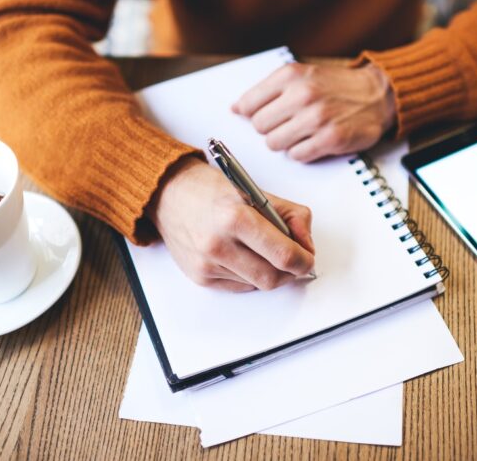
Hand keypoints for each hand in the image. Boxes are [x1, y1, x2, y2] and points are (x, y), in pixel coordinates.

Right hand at [146, 157, 315, 291]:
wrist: (169, 194)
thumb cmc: (212, 190)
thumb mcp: (258, 191)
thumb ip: (291, 216)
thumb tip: (307, 246)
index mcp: (236, 218)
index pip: (283, 255)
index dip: (304, 260)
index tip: (307, 257)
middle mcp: (218, 245)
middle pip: (272, 277)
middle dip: (290, 271)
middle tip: (294, 259)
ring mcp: (207, 264)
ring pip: (257, 284)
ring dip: (269, 272)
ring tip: (265, 251)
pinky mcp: (199, 277)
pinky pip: (239, 286)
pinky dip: (250, 275)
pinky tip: (244, 256)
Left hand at [232, 62, 395, 162]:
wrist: (377, 94)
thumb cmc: (336, 86)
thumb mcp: (302, 75)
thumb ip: (269, 90)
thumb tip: (236, 108)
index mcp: (291, 75)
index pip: (248, 104)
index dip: (252, 115)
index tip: (260, 116)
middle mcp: (302, 94)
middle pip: (260, 127)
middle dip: (271, 129)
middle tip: (288, 124)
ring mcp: (317, 117)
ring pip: (275, 144)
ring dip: (286, 142)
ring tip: (302, 132)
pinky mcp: (330, 138)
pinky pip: (297, 155)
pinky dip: (303, 152)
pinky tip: (314, 140)